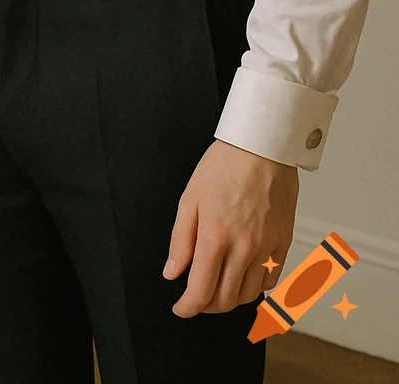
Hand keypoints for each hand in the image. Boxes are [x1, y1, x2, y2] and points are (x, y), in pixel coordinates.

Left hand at [164, 140, 298, 316]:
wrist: (261, 147)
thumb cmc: (224, 166)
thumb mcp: (189, 199)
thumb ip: (180, 241)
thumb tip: (173, 273)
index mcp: (216, 237)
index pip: (201, 291)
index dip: (188, 307)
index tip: (181, 308)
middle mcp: (244, 249)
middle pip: (225, 300)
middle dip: (206, 306)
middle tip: (196, 297)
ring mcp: (267, 248)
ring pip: (249, 296)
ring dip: (231, 299)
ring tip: (218, 287)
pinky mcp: (283, 243)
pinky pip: (270, 281)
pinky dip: (255, 287)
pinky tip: (243, 276)